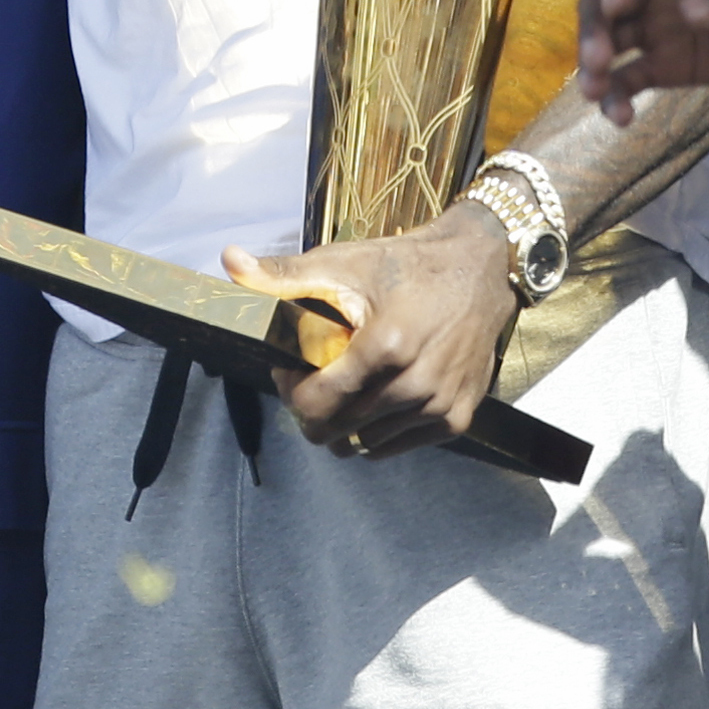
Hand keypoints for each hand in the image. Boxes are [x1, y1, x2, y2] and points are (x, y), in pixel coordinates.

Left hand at [224, 200, 515, 455]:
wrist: (479, 269)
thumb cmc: (406, 265)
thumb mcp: (344, 263)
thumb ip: (284, 273)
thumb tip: (229, 262)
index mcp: (384, 346)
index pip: (316, 405)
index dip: (291, 392)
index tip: (289, 370)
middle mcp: (415, 385)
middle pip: (336, 431)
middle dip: (312, 409)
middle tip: (312, 377)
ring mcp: (439, 407)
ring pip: (364, 444)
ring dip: (346, 421)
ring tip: (344, 382)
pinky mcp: (457, 419)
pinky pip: (396, 446)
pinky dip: (377, 429)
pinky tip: (373, 394)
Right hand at [577, 0, 708, 118]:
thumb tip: (688, 14)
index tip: (617, 4)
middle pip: (605, 2)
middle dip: (594, 28)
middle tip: (597, 59)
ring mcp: (657, 29)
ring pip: (609, 41)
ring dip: (594, 65)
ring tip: (594, 93)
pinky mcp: (665, 66)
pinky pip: (631, 79)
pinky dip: (619, 96)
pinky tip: (620, 117)